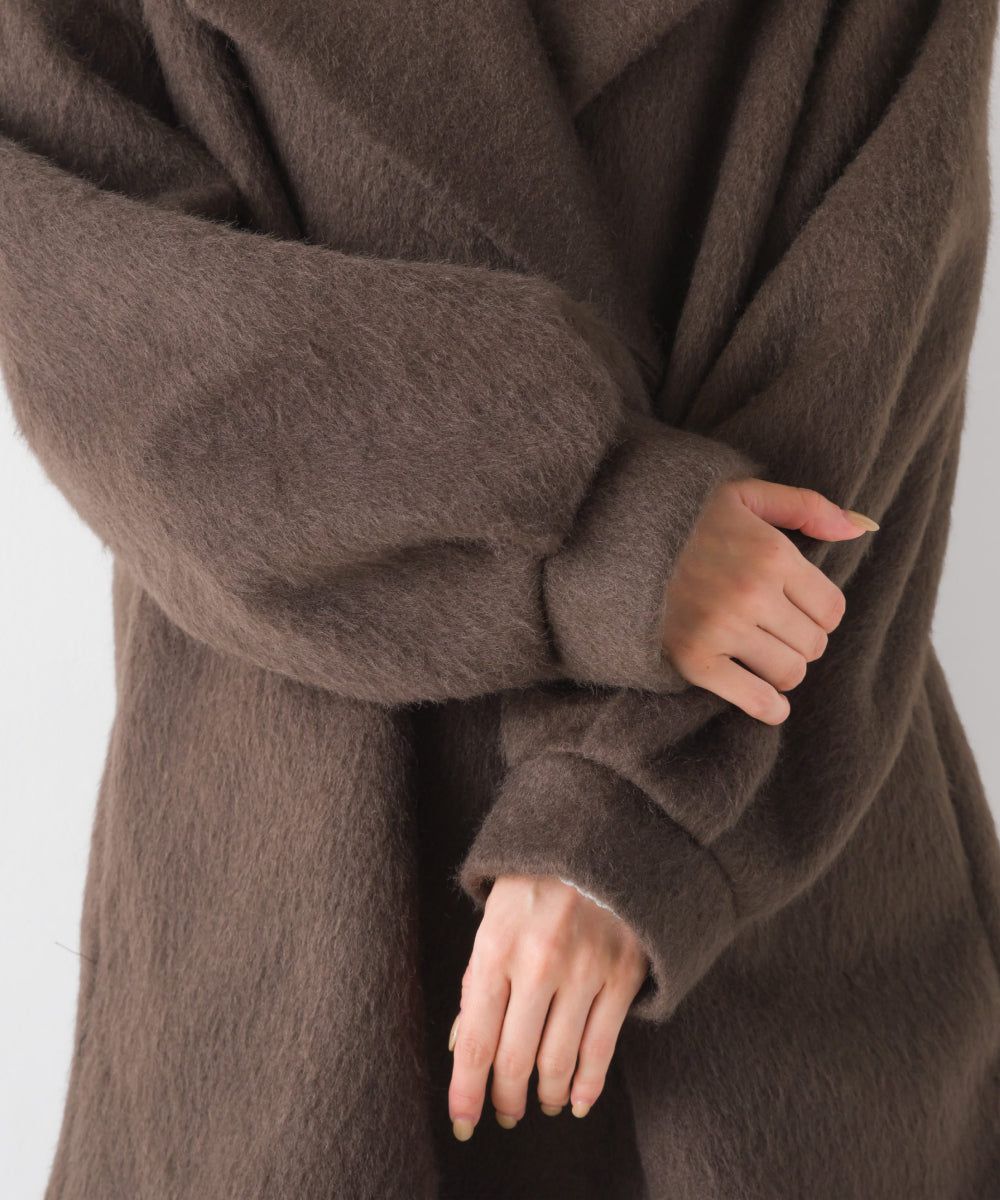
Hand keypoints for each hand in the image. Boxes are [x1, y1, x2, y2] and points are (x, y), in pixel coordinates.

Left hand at [447, 874, 647, 1138]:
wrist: (595, 841)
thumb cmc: (532, 884)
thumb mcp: (491, 921)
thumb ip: (476, 981)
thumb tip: (461, 1047)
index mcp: (496, 948)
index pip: (474, 1041)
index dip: (466, 1092)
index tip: (462, 1122)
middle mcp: (539, 963)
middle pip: (515, 1059)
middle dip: (505, 1098)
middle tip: (503, 1113)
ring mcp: (584, 971)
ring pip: (559, 1060)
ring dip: (545, 1093)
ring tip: (539, 1103)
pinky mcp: (621, 974)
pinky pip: (602, 1046)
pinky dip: (588, 1084)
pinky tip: (576, 1101)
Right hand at [661, 479, 877, 723]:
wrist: (612, 538)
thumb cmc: (684, 516)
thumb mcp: (743, 494)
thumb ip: (805, 506)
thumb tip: (860, 528)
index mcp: (772, 553)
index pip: (831, 608)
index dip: (819, 612)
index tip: (797, 608)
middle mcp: (753, 593)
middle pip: (813, 643)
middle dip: (800, 638)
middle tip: (775, 629)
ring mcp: (723, 629)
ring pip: (790, 672)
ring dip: (783, 669)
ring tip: (764, 654)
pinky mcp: (695, 659)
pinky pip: (754, 698)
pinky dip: (768, 706)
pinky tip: (768, 701)